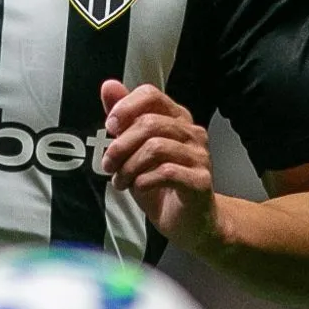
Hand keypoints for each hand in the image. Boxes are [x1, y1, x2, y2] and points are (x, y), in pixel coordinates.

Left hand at [99, 80, 219, 251]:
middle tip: (108, 164)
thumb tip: (108, 86)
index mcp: (176, 118)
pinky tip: (138, 188)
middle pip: (149, 123)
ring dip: (129, 166)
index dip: (126, 107)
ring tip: (120, 181)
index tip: (110, 126)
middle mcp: (192, 133)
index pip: (151, 95)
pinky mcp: (201, 180)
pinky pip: (167, 172)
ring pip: (155, 148)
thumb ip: (124, 119)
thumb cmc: (160, 183)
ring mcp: (200, 156)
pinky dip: (143, 181)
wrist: (189, 222)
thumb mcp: (134, 150)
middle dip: (120, 145)